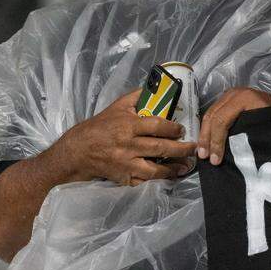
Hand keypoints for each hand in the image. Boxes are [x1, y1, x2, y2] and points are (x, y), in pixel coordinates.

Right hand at [53, 89, 196, 184]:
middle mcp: (128, 145)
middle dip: (181, 149)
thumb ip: (137, 97)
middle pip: (161, 148)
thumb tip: (157, 87)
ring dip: (173, 169)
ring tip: (186, 166)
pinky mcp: (123, 178)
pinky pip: (143, 182)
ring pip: (155, 170)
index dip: (173, 128)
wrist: (77, 151)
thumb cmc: (99, 127)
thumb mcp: (116, 106)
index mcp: (128, 125)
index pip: (157, 126)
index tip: (182, 129)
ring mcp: (126, 164)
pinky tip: (168, 178)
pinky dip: (157, 181)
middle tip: (193, 148)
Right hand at [197, 87, 270, 164]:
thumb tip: (233, 154)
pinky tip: (208, 142)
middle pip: (212, 116)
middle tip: (204, 157)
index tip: (215, 160)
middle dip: (207, 139)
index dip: (216, 142)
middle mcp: (235, 93)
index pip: (221, 121)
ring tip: (203, 152)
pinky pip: (215, 112)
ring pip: (210, 114)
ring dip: (206, 134)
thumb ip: (252, 136)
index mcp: (244, 98)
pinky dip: (210, 128)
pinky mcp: (231, 99)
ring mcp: (232, 94)